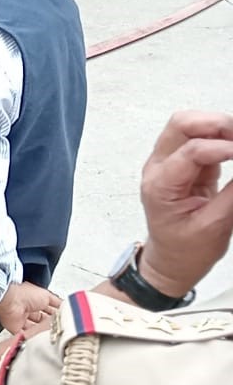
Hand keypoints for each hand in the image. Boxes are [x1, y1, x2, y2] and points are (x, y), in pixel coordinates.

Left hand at [0, 282, 59, 334]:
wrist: (11, 301)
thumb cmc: (25, 294)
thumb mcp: (47, 295)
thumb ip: (56, 301)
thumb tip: (65, 305)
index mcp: (34, 301)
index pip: (47, 310)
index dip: (54, 315)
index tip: (63, 321)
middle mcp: (27, 310)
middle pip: (41, 321)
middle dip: (49, 325)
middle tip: (58, 330)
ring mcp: (21, 319)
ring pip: (33, 329)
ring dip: (41, 332)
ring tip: (52, 336)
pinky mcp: (15, 328)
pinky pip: (24, 335)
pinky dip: (32, 337)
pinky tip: (40, 340)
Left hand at [137, 111, 232, 297]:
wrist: (171, 260)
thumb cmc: (184, 249)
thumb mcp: (215, 226)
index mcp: (160, 184)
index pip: (191, 150)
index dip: (225, 146)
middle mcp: (159, 167)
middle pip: (182, 124)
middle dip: (218, 123)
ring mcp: (169, 162)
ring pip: (190, 126)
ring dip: (220, 127)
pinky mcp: (185, 164)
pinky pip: (202, 139)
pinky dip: (222, 138)